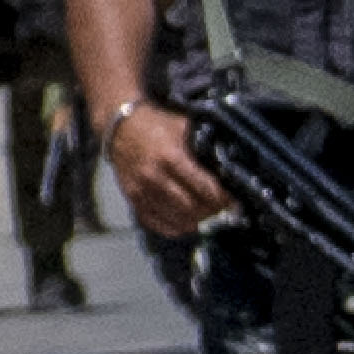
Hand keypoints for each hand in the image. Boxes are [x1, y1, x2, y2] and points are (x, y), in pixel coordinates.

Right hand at [106, 101, 225, 239]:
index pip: (203, 187)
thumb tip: (228, 164)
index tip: (233, 202)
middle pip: (191, 207)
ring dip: (196, 220)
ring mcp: (141, 190)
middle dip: (211, 211)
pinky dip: (175, 227)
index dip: (222, 198)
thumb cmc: (156, 125)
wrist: (121, 127)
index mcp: (170, 156)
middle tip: (222, 209)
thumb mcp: (183, 127)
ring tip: (207, 215)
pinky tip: (187, 222)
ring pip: (176, 219)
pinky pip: (156, 223)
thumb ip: (203, 144)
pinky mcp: (133, 199)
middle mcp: (154, 176)